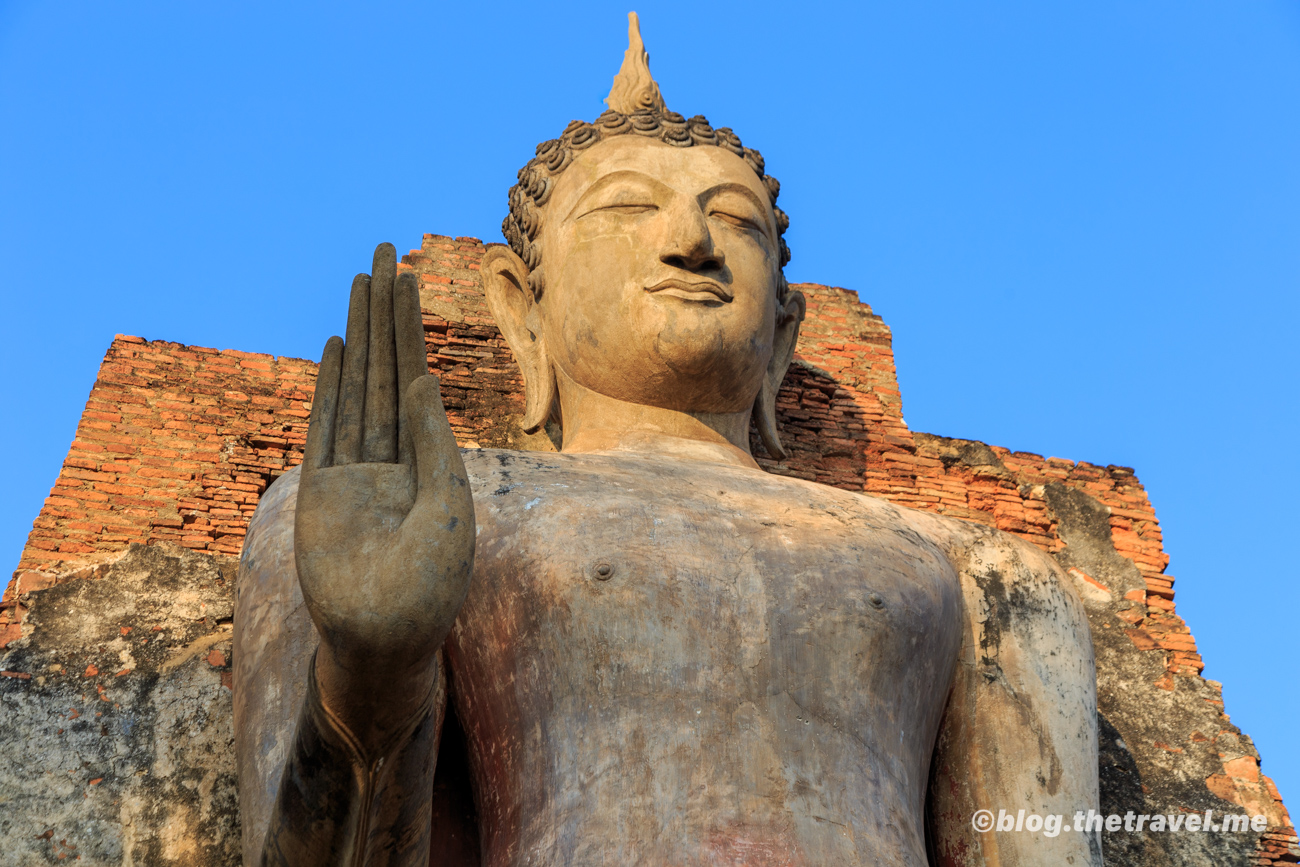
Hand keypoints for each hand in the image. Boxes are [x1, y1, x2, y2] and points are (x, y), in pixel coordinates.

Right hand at [294, 243, 474, 729]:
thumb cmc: (429, 586)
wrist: (385, 639)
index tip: (411, 281)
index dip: (413, 331)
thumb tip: (422, 379)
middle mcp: (394, 454)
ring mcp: (357, 468)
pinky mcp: (325, 487)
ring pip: (357, 383)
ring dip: (360, 333)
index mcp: (431, 460)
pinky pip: (328, 422)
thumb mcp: (446, 507)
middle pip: (386, 366)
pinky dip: (330, 383)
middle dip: (387, 313)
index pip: (417, 378)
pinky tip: (337, 343)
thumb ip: (434, 443)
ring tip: (363, 281)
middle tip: (385, 252)